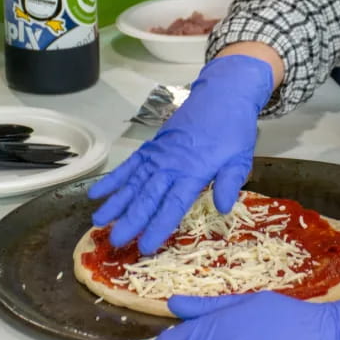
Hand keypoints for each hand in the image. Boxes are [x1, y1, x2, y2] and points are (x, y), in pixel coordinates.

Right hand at [87, 55, 273, 252]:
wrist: (222, 94)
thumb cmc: (234, 128)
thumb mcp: (241, 156)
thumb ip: (230, 182)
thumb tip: (224, 208)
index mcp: (194, 171)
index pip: (173, 205)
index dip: (159, 226)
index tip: (146, 245)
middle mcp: (171, 165)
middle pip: (148, 197)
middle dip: (131, 220)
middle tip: (116, 240)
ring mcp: (159, 154)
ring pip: (134, 182)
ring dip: (117, 202)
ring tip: (99, 221)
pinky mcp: (153, 146)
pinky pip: (130, 164)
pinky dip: (114, 178)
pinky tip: (98, 192)